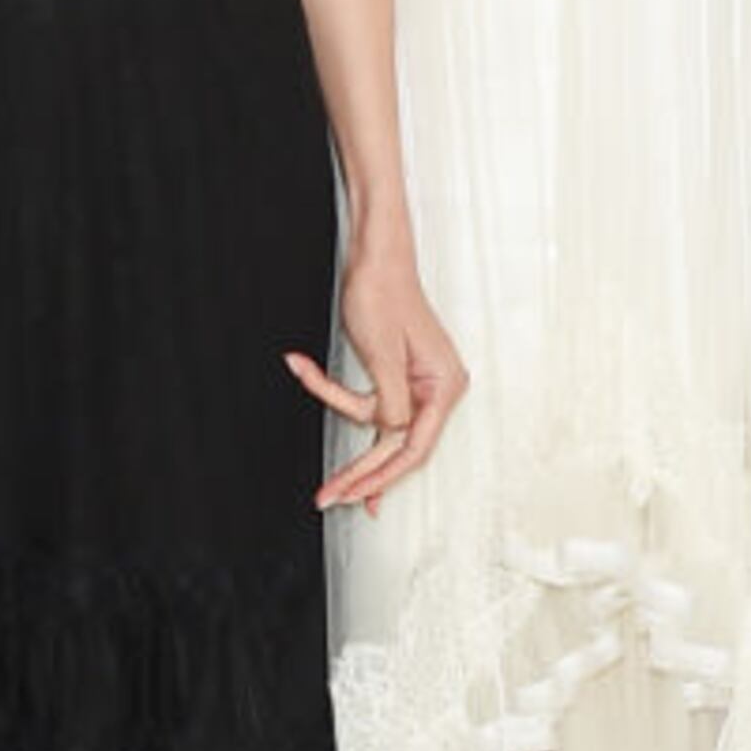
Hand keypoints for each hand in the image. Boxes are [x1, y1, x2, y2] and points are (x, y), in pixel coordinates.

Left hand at [295, 247, 465, 513]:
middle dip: (363, 473)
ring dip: (347, 438)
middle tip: (331, 497)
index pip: (415, 447)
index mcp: (443, 384)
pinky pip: (371, 404)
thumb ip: (389, 402)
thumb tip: (390, 434)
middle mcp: (436, 388)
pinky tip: (308, 376)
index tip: (354, 495)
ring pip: (381, 429)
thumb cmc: (382, 291)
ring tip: (325, 474)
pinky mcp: (398, 375)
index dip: (382, 476)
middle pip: (398, 445)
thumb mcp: (382, 353)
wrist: (375, 254)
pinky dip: (338, 398)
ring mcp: (418, 383)